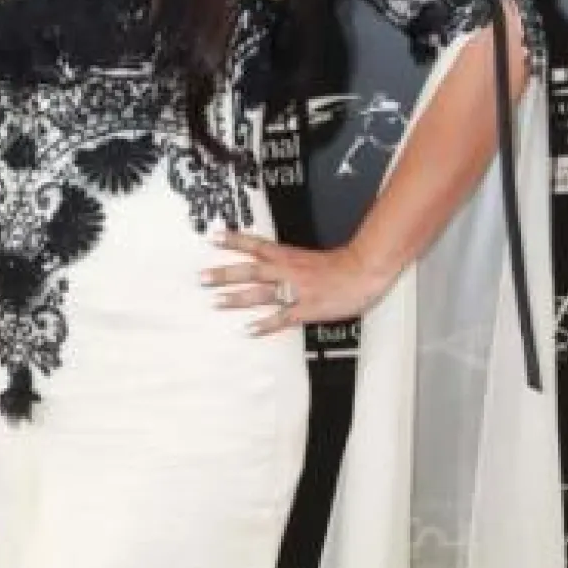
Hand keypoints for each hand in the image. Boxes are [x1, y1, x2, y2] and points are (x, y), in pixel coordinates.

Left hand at [199, 228, 384, 337]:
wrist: (364, 272)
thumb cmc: (342, 264)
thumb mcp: (310, 258)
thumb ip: (289, 261)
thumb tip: (270, 263)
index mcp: (289, 256)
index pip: (257, 246)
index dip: (235, 241)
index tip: (214, 237)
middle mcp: (288, 272)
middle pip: (251, 271)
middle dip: (226, 274)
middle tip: (203, 277)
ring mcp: (296, 291)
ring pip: (261, 294)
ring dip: (237, 298)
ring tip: (216, 301)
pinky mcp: (306, 309)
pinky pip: (282, 318)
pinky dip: (265, 324)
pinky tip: (248, 329)